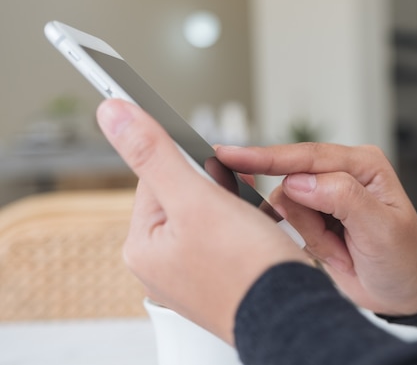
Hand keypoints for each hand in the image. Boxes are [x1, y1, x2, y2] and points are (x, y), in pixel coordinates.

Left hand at [96, 99, 307, 344]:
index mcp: (142, 246)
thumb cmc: (247, 268)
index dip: (192, 165)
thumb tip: (112, 114)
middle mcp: (161, 263)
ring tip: (253, 219)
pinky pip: (224, 236)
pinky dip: (242, 227)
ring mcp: (190, 273)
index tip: (219, 168)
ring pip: (208, 214)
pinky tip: (257, 234)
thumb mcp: (196, 200)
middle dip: (217, 188)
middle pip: (183, 195)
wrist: (292, 315)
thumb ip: (154, 154)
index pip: (155, 176)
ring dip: (233, 205)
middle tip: (240, 200)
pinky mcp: (217, 278)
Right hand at [216, 143, 416, 315]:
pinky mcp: (312, 214)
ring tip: (343, 250)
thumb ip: (343, 198)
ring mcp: (324, 194)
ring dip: (311, 236)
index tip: (230, 156)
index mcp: (363, 164)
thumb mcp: (382, 230)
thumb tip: (298, 181)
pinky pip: (287, 221)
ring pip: (287, 205)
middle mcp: (341, 172)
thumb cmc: (401, 260)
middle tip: (336, 244)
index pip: (308, 156)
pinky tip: (332, 249)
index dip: (267, 157)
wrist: (400, 293)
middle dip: (307, 221)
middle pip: (291, 181)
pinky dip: (305, 241)